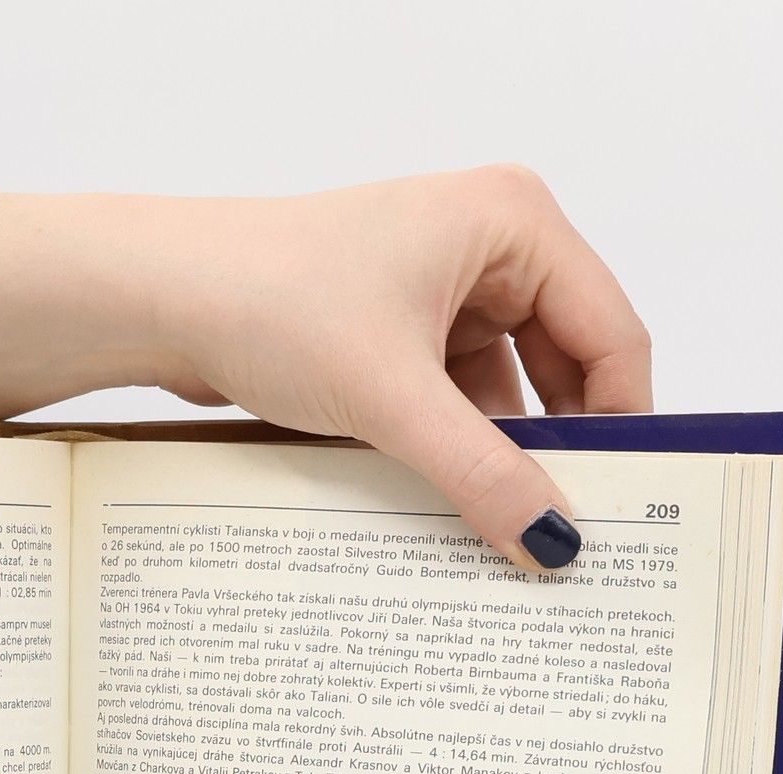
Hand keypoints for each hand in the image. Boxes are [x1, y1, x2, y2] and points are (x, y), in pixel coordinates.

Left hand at [0, 169, 651, 571]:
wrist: (160, 298)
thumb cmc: (270, 301)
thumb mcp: (393, 399)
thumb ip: (483, 473)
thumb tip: (554, 542)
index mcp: (514, 223)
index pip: (610, 334)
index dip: (622, 422)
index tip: (622, 507)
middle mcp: (487, 245)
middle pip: (563, 365)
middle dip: (558, 447)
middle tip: (563, 536)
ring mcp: (438, 287)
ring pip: (504, 391)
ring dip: (497, 456)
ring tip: (502, 532)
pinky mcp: (392, 329)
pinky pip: (451, 400)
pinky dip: (451, 449)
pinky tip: (448, 505)